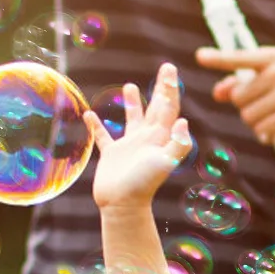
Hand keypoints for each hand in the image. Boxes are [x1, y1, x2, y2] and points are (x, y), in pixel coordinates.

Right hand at [85, 63, 192, 209]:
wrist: (123, 205)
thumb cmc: (144, 184)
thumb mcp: (165, 162)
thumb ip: (177, 143)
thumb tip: (184, 121)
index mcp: (159, 137)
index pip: (168, 108)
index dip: (170, 88)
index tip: (169, 69)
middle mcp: (147, 139)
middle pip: (156, 108)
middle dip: (161, 87)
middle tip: (165, 67)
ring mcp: (129, 146)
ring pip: (133, 119)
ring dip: (133, 102)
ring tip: (131, 85)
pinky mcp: (112, 155)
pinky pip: (104, 136)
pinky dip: (97, 125)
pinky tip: (90, 115)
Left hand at [196, 46, 274, 147]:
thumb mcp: (272, 81)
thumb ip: (242, 83)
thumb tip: (218, 91)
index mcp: (274, 58)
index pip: (240, 58)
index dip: (218, 58)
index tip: (200, 56)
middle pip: (238, 97)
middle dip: (247, 107)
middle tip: (269, 106)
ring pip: (247, 116)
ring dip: (257, 123)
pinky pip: (261, 130)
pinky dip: (267, 134)